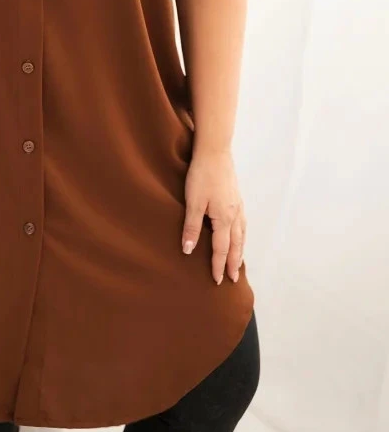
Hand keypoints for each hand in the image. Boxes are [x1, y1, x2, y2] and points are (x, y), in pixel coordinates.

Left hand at [181, 149, 245, 284]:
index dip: (219, 265)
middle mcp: (235, 214)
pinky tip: (239, 233)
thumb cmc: (202, 175)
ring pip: (242, 234)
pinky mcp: (237, 196)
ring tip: (238, 261)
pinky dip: (242, 235)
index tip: (218, 281)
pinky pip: (242, 223)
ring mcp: (238, 205)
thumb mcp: (193, 202)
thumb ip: (191, 227)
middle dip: (234, 263)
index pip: (222, 249)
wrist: (215, 150)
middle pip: (236, 245)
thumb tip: (188, 250)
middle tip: (233, 278)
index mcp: (224, 219)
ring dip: (240, 250)